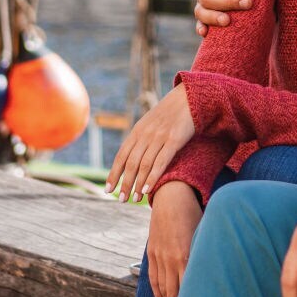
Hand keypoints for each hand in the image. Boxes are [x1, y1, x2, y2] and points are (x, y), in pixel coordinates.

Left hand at [107, 85, 197, 200]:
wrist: (189, 97)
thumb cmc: (170, 114)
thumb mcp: (151, 123)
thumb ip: (142, 138)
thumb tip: (133, 158)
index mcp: (137, 131)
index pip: (121, 156)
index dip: (114, 174)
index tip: (107, 190)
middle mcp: (145, 134)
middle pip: (131, 163)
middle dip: (124, 183)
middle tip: (120, 200)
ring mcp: (159, 137)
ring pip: (144, 164)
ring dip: (137, 184)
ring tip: (133, 199)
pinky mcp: (174, 140)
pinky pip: (161, 161)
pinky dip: (152, 176)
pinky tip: (147, 189)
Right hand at [145, 181, 201, 296]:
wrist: (172, 197)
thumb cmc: (194, 214)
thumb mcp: (203, 234)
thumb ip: (206, 253)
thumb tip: (218, 272)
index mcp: (187, 255)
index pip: (190, 287)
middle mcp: (172, 259)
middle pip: (174, 292)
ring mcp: (160, 256)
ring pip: (162, 288)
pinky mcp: (152, 252)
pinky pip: (153, 279)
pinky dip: (157, 293)